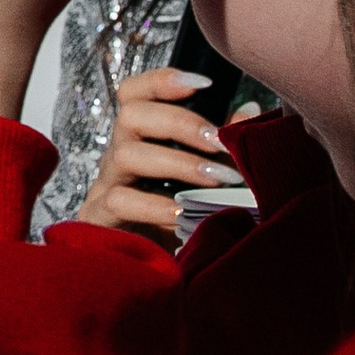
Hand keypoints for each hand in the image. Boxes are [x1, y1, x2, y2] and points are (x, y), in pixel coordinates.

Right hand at [77, 69, 256, 240]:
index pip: (135, 94)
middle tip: (219, 143)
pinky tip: (184, 214)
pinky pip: (120, 201)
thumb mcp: (210, 180)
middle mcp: (120, 155)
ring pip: (125, 155)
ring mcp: (107, 185)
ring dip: (176, 163)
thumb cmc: (184, 219)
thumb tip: (253, 111)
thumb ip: (227, 147)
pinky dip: (155, 206)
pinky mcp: (101, 218)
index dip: (162, 80)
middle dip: (179, 123)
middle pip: (130, 115)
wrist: (152, 274)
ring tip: (217, 180)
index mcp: (142, 139)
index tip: (204, 84)